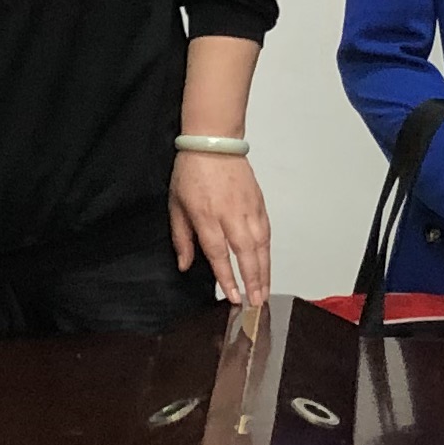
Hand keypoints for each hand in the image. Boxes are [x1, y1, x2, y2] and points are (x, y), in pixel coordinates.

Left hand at [168, 149, 270, 307]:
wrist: (213, 142)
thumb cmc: (191, 172)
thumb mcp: (176, 205)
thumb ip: (181, 238)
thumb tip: (184, 265)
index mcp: (207, 216)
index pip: (219, 253)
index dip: (228, 277)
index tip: (233, 296)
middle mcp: (230, 214)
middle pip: (246, 253)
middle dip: (253, 280)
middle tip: (256, 302)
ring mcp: (248, 208)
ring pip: (261, 245)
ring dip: (264, 270)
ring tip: (264, 291)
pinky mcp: (259, 202)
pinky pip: (266, 231)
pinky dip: (268, 250)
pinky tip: (267, 265)